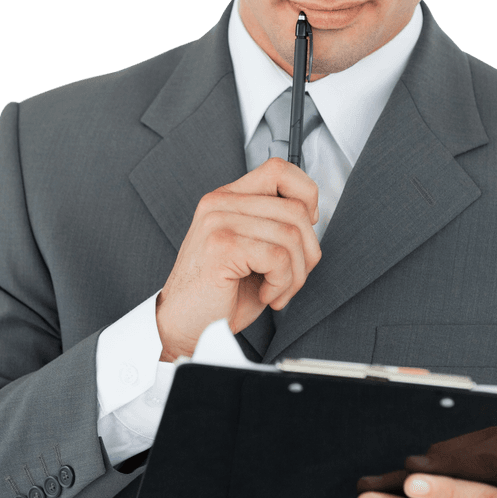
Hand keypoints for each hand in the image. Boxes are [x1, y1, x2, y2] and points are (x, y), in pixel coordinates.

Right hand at [156, 157, 320, 360]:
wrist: (182, 327)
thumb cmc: (220, 294)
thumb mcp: (252, 251)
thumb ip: (275, 226)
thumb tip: (314, 216)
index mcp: (228, 199)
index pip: (278, 169)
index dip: (305, 194)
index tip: (308, 225)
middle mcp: (221, 203)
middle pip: (295, 209)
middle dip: (307, 252)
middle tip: (291, 278)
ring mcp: (219, 222)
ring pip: (291, 235)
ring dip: (295, 274)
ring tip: (276, 291)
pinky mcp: (222, 246)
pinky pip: (278, 258)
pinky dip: (282, 283)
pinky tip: (266, 295)